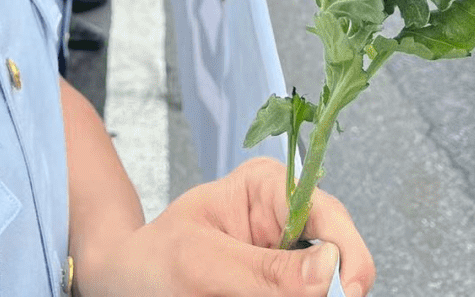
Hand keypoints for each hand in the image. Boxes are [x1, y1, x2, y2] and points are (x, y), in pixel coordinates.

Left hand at [78, 158, 374, 296]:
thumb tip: (330, 272)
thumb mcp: (201, 260)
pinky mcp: (279, 290)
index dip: (349, 257)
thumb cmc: (153, 257)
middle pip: (338, 262)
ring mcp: (287, 262)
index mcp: (271, 188)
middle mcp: (288, 222)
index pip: (330, 215)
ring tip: (237, 294)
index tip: (346, 294)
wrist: (126, 282)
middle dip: (322, 290)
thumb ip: (263, 269)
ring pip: (319, 289)